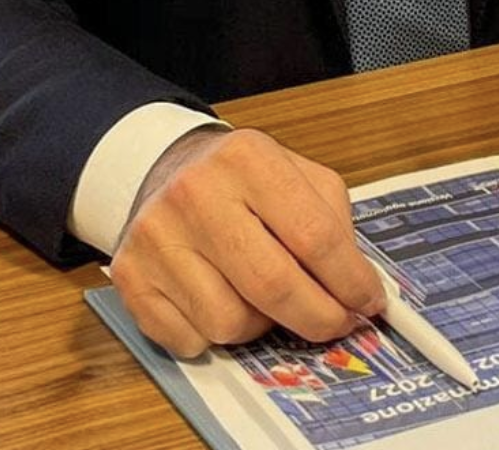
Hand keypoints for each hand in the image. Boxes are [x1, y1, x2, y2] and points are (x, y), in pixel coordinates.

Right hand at [110, 125, 383, 358]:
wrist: (166, 167)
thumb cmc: (243, 180)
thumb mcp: (297, 175)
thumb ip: (333, 224)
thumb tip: (360, 291)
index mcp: (248, 158)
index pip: (315, 235)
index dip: (350, 280)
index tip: (368, 302)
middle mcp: (196, 193)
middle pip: (273, 285)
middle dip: (317, 317)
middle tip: (335, 323)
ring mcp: (156, 236)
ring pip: (229, 323)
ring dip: (259, 325)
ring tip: (260, 297)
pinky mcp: (130, 275)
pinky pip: (189, 340)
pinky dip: (213, 335)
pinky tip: (218, 300)